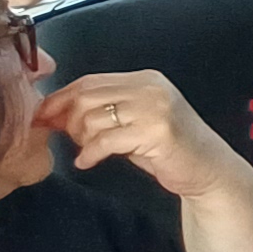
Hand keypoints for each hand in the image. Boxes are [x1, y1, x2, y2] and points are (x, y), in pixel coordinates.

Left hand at [35, 70, 252, 196]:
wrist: (209, 171)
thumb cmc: (169, 150)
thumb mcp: (136, 121)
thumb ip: (105, 110)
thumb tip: (54, 111)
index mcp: (146, 80)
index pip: (90, 81)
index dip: (61, 98)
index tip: (43, 115)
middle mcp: (151, 89)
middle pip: (86, 97)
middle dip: (68, 121)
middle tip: (68, 139)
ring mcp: (155, 109)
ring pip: (92, 118)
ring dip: (81, 140)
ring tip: (88, 151)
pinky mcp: (156, 132)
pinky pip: (105, 141)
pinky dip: (89, 154)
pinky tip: (88, 162)